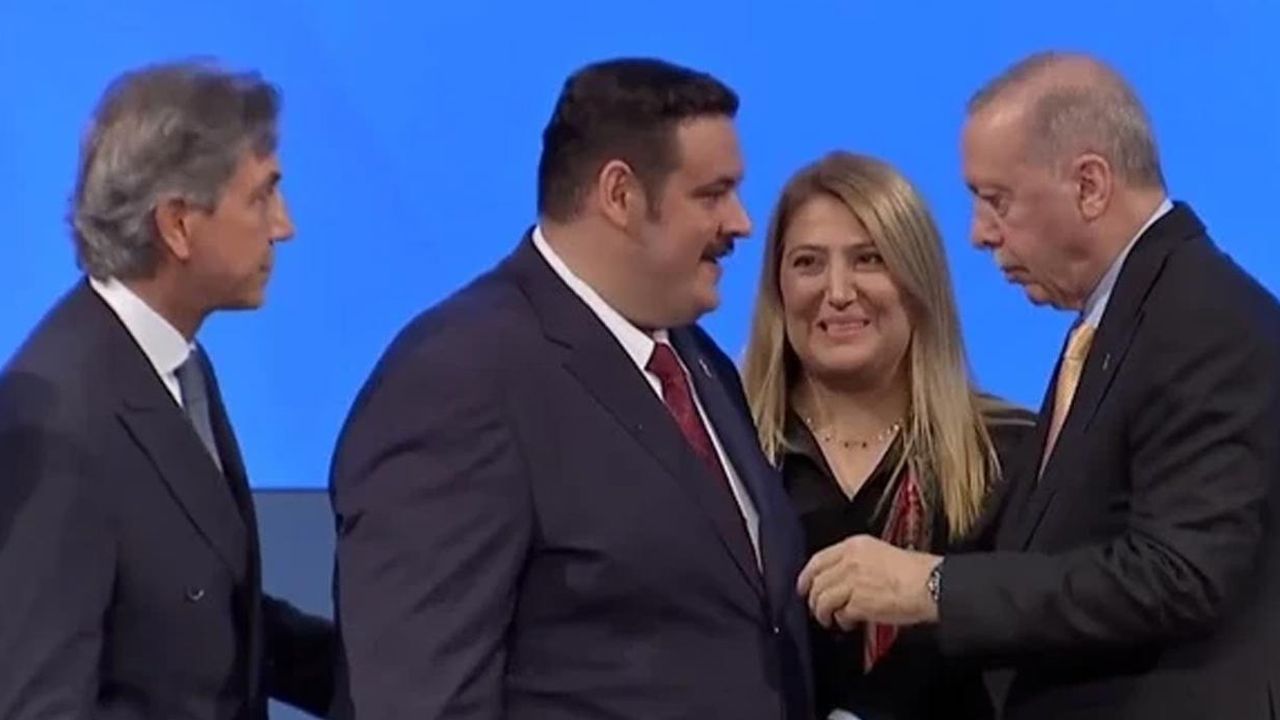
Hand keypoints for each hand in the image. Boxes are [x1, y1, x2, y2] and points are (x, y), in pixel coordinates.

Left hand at [796, 535, 941, 629]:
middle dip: (813, 598)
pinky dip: (842, 621)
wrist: (930, 584)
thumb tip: (842, 579)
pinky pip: (840, 614)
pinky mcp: (859, 603)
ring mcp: (852, 582)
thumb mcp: (881, 553)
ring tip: (830, 620)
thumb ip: (857, 562)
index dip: (806, 576)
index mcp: (854, 545)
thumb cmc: (914, 570)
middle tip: (816, 608)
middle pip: (817, 582)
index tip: (803, 586)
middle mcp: (849, 561)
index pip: (818, 559)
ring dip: (823, 613)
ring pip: (822, 599)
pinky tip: (849, 624)